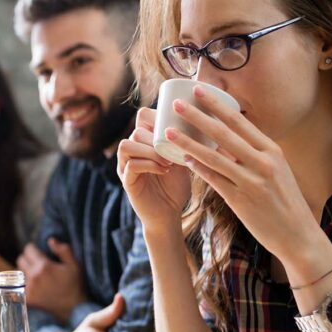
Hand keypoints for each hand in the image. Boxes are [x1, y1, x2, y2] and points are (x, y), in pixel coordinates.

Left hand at [16, 239, 84, 322]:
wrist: (73, 309)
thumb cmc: (75, 285)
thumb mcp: (74, 265)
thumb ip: (63, 250)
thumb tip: (50, 240)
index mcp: (44, 266)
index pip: (28, 250)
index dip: (33, 249)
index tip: (36, 252)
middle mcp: (33, 277)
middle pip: (20, 260)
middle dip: (27, 259)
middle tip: (36, 263)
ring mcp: (28, 289)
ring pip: (18, 273)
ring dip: (24, 271)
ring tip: (35, 275)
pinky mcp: (27, 298)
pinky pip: (17, 286)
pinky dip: (22, 284)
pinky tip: (31, 285)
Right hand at [116, 107, 191, 226]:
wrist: (169, 214)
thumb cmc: (176, 187)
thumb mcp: (182, 160)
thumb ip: (184, 143)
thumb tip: (206, 122)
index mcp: (143, 142)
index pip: (142, 117)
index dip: (157, 117)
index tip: (175, 128)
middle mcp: (131, 152)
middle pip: (136, 131)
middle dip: (156, 138)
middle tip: (173, 149)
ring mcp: (125, 167)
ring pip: (127, 146)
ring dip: (149, 151)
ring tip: (167, 161)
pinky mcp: (127, 182)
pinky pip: (131, 166)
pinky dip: (149, 165)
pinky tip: (164, 170)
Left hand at [164, 88, 319, 269]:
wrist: (297, 234)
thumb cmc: (284, 201)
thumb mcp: (276, 170)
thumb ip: (255, 154)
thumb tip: (229, 139)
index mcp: (271, 151)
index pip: (240, 121)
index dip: (217, 105)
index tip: (199, 90)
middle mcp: (262, 162)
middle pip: (224, 134)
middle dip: (198, 116)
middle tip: (176, 103)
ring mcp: (251, 181)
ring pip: (213, 156)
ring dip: (188, 142)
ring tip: (169, 132)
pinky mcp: (240, 200)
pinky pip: (214, 180)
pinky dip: (198, 168)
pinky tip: (183, 159)